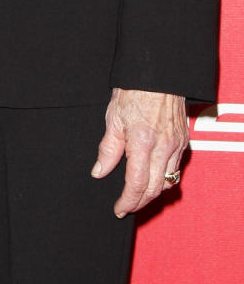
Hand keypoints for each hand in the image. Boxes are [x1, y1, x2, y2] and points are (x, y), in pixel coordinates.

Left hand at [91, 87, 187, 216]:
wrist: (156, 74)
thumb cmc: (133, 91)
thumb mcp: (113, 118)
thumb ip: (108, 149)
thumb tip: (99, 172)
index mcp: (142, 142)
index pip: (137, 184)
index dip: (127, 201)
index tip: (119, 209)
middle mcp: (163, 147)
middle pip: (154, 189)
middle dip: (140, 202)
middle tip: (126, 206)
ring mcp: (176, 145)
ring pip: (168, 182)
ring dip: (153, 193)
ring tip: (137, 195)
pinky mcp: (184, 142)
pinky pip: (175, 169)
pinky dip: (164, 179)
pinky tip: (152, 178)